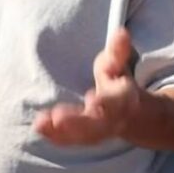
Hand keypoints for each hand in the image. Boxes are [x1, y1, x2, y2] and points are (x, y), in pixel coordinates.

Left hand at [33, 28, 142, 145]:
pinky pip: (70, 139)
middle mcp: (111, 119)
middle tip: (57, 119)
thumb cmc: (118, 83)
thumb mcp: (119, 65)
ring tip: (40, 125)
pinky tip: (39, 128)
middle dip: (77, 122)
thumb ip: (118, 51)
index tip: (92, 100)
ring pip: (82, 136)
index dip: (105, 102)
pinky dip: (55, 136)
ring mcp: (98, 131)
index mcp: (122, 100)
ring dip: (61, 132)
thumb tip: (121, 32)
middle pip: (96, 124)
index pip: (114, 103)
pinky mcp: (83, 136)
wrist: (134, 115)